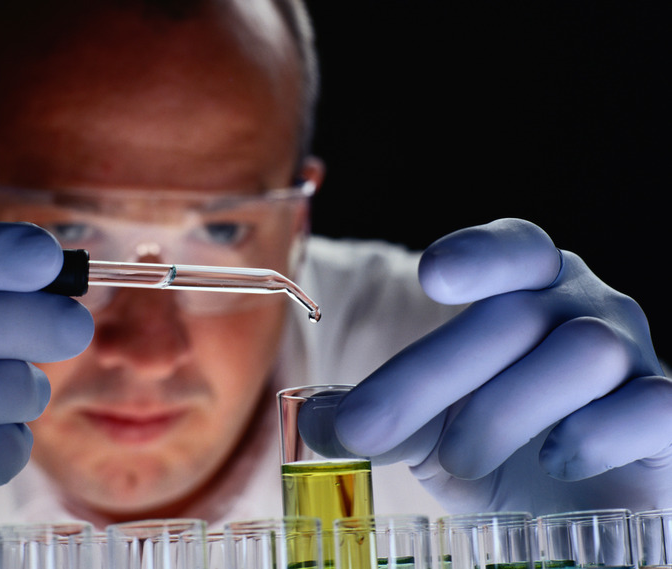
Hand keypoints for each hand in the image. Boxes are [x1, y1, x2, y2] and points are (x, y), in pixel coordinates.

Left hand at [310, 218, 671, 513]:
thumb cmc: (491, 444)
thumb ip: (372, 415)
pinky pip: (654, 406)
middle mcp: (584, 309)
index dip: (479, 254)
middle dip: (434, 373)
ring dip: (505, 409)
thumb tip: (308, 421)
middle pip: (517, 316)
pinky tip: (558, 457)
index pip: (515, 247)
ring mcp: (632, 358)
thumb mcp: (422, 423)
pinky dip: (600, 431)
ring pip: (582, 352)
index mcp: (529, 289)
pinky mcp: (664, 418)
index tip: (434, 275)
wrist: (563, 502)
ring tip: (459, 457)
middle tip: (367, 429)